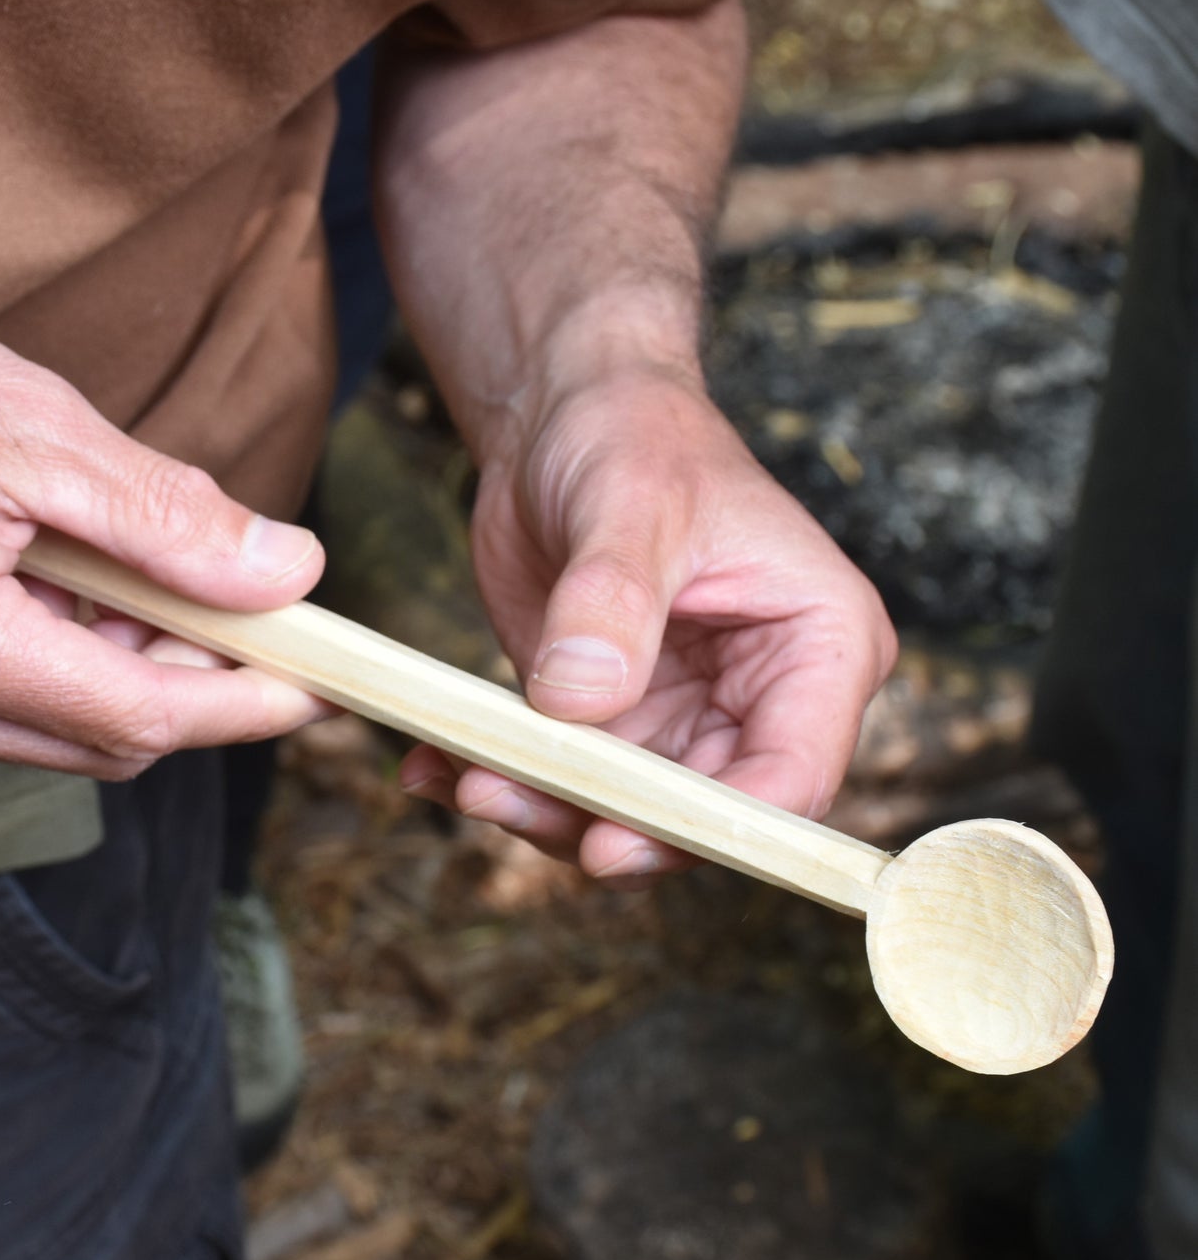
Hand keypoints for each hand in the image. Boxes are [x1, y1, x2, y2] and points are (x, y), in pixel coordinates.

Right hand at [0, 260, 330, 777]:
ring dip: (140, 664)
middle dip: (200, 678)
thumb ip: (170, 516)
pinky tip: (82, 579)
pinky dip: (83, 658)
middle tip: (247, 596)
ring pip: (75, 729)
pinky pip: (25, 708)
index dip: (250, 702)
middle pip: (117, 738)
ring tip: (144, 564)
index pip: (145, 716)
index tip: (327, 678)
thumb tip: (290, 573)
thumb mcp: (37, 428)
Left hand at [399, 371, 896, 885]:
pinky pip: (569, 784)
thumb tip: (578, 704)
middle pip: (702, 817)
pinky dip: (505, 781)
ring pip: (627, 816)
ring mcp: (687, 721)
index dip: (714, 826)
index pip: (795, 774)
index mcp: (822, 646)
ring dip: (542, 810)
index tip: (616, 840)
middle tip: (502, 797)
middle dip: (604, 826)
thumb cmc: (633, 433)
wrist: (566, 419)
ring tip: (460, 774)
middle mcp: (764, 700)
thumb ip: (611, 603)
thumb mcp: (630, 503)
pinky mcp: (617, 726)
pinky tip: (436, 765)